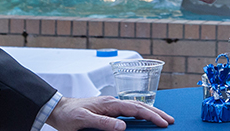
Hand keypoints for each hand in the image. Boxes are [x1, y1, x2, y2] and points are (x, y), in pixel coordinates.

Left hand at [46, 95, 173, 130]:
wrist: (58, 109)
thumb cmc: (69, 115)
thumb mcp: (84, 121)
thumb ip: (103, 123)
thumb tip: (123, 127)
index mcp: (109, 103)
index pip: (135, 108)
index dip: (151, 115)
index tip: (164, 123)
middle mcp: (112, 102)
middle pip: (139, 106)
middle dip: (156, 113)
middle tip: (171, 120)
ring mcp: (111, 106)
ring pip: (136, 107)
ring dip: (150, 113)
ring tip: (163, 119)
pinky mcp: (108, 110)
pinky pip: (129, 111)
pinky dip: (140, 114)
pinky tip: (145, 119)